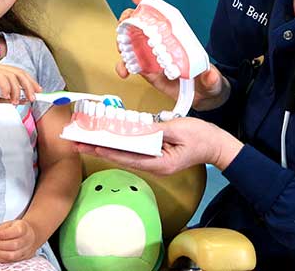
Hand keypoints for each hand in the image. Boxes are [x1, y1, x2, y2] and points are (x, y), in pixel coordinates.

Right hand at [0, 64, 41, 110]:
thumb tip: (26, 98)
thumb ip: (11, 98)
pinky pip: (1, 78)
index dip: (31, 81)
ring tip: (15, 101)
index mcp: (1, 71)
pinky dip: (6, 88)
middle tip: (32, 97)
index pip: (20, 73)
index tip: (39, 91)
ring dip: (17, 91)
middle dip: (29, 86)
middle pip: (19, 73)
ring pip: (11, 76)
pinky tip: (6, 97)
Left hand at [0, 219, 38, 262]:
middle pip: (14, 245)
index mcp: (23, 228)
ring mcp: (26, 250)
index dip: (5, 234)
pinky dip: (0, 258)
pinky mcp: (22, 258)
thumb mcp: (8, 225)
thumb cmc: (17, 229)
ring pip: (13, 255)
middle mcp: (27, 240)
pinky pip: (11, 260)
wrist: (29, 235)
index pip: (16, 231)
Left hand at [76, 117, 243, 175]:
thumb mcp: (178, 128)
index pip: (126, 156)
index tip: (89, 146)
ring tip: (86, 141)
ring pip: (126, 154)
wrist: (217, 144)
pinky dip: (120, 144)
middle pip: (121, 157)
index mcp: (158, 163)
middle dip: (99, 149)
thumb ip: (155, 130)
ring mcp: (154, 161)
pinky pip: (134, 150)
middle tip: (77, 143)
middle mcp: (153, 165)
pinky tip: (109, 138)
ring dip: (106, 146)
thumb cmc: (201, 137)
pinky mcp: (156, 155)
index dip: (106, 150)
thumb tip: (133, 129)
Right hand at [116, 0, 227, 109]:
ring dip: (122, 44)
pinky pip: (130, 65)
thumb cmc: (208, 81)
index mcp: (176, 38)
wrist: (202, 97)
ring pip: (131, 43)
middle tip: (123, 27)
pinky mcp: (146, 71)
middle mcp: (162, 44)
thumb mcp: (212, 79)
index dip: (148, 5)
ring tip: (122, 51)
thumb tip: (210, 74)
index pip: (162, 17)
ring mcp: (152, 57)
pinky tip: (123, 72)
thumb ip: (211, 77)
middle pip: (140, 26)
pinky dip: (123, 66)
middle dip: (127, 22)